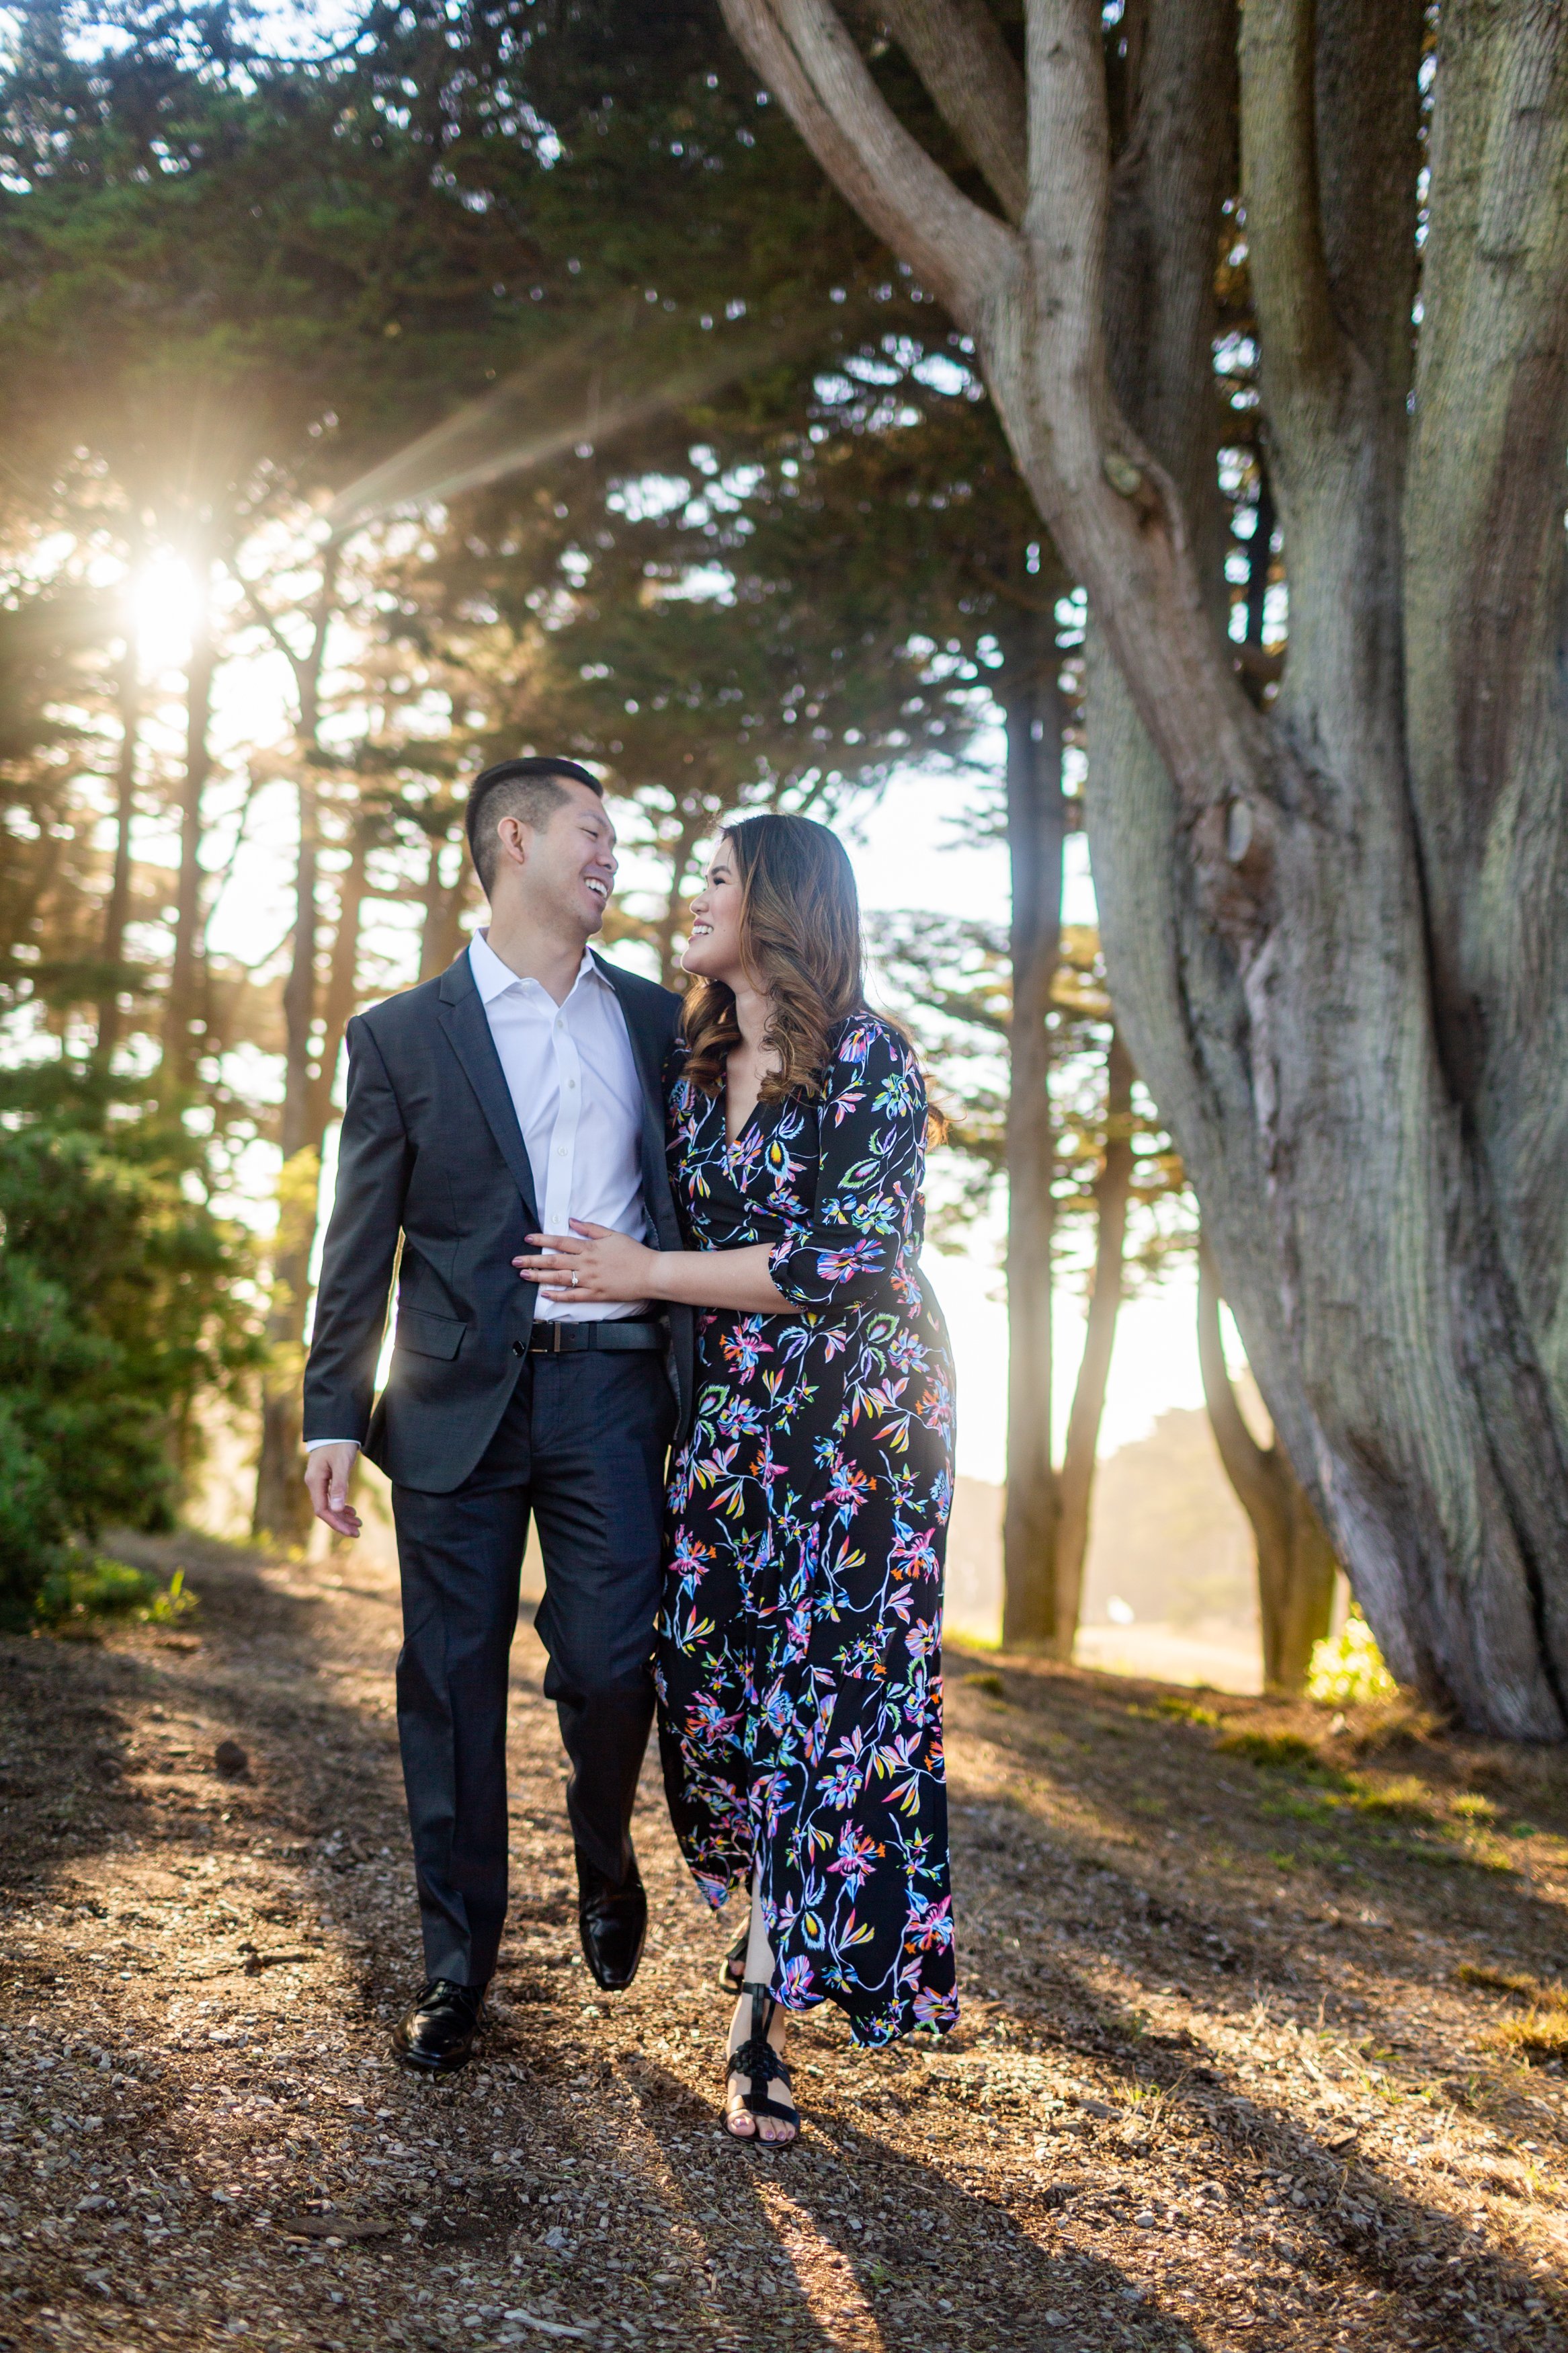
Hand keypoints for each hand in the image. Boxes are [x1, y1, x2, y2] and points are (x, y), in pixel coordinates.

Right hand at [304, 1443, 362, 1538]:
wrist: (337, 1426)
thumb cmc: (340, 1443)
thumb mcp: (341, 1464)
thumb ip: (339, 1486)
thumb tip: (337, 1509)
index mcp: (314, 1481)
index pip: (322, 1510)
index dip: (337, 1523)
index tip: (352, 1532)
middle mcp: (313, 1483)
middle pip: (325, 1510)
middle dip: (341, 1523)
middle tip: (358, 1532)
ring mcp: (318, 1481)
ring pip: (329, 1505)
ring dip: (342, 1515)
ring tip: (359, 1523)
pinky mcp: (325, 1478)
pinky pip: (331, 1497)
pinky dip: (341, 1506)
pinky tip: (351, 1511)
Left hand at [513, 1219, 659, 1303]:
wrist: (650, 1272)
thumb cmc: (634, 1253)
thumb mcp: (613, 1235)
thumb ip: (591, 1228)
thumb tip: (572, 1221)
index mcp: (590, 1247)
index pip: (560, 1242)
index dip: (542, 1240)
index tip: (528, 1239)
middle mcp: (586, 1263)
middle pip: (554, 1261)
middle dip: (533, 1260)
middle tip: (515, 1261)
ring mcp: (590, 1280)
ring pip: (559, 1278)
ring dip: (540, 1277)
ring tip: (524, 1275)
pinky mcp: (596, 1294)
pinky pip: (573, 1296)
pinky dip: (558, 1296)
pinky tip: (545, 1294)